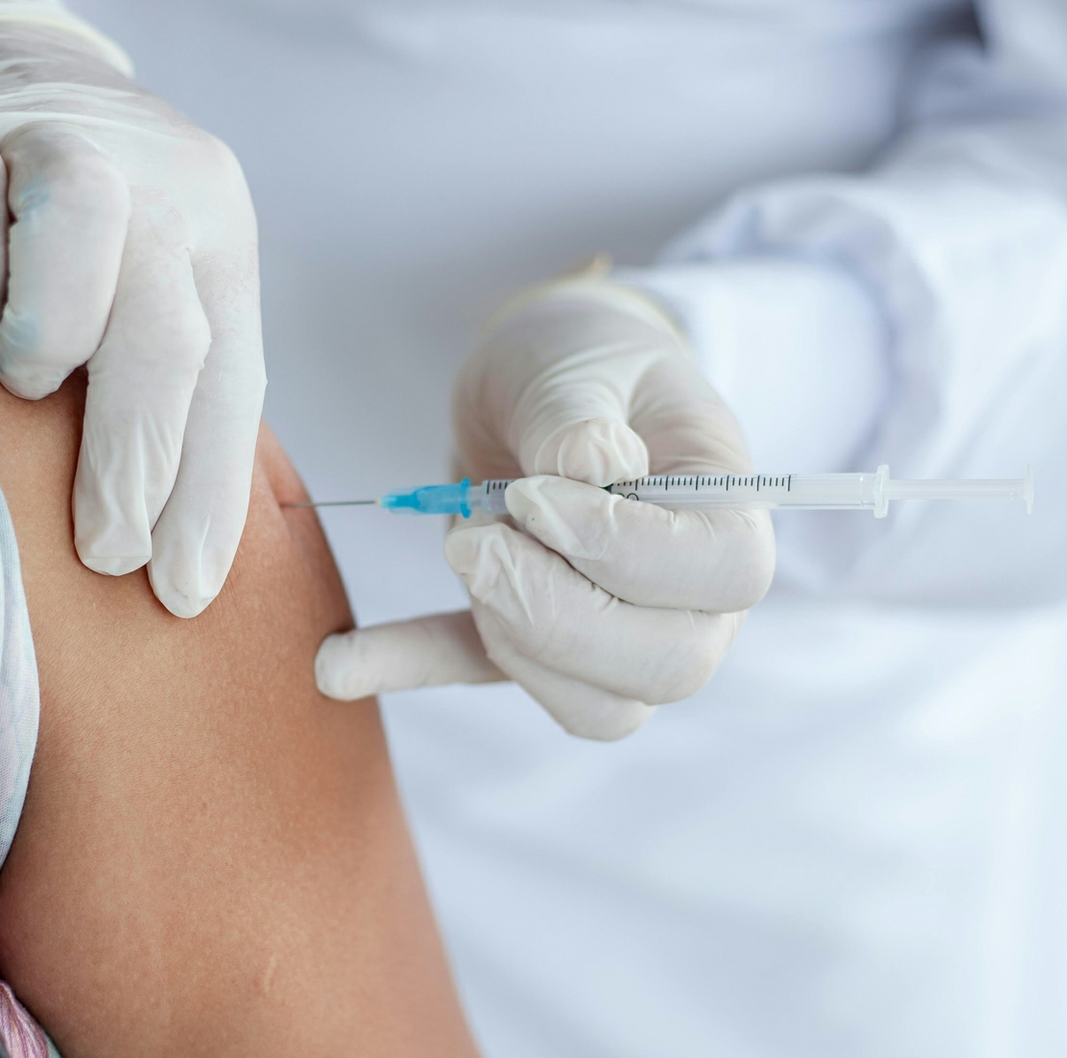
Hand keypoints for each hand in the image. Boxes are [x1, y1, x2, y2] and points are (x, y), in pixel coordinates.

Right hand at [0, 0, 262, 617]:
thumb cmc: (56, 223)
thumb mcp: (137, 282)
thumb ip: (161, 379)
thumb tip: (170, 553)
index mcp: (214, 233)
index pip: (231, 378)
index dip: (210, 494)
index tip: (185, 592)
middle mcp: (156, 182)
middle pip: (167, 328)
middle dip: (139, 461)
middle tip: (105, 550)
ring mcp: (55, 143)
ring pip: (81, 237)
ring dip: (52, 340)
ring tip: (25, 385)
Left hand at [316, 269, 774, 739]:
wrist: (548, 379)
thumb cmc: (586, 361)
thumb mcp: (579, 360)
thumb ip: (580, 414)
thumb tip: (590, 470)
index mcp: (727, 512)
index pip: (725, 575)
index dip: (629, 551)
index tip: (534, 495)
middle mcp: (692, 598)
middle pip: (666, 666)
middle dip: (556, 613)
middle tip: (474, 538)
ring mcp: (620, 635)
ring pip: (595, 706)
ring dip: (508, 639)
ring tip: (459, 543)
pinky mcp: (534, 642)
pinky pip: (484, 677)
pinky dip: (411, 668)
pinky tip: (338, 663)